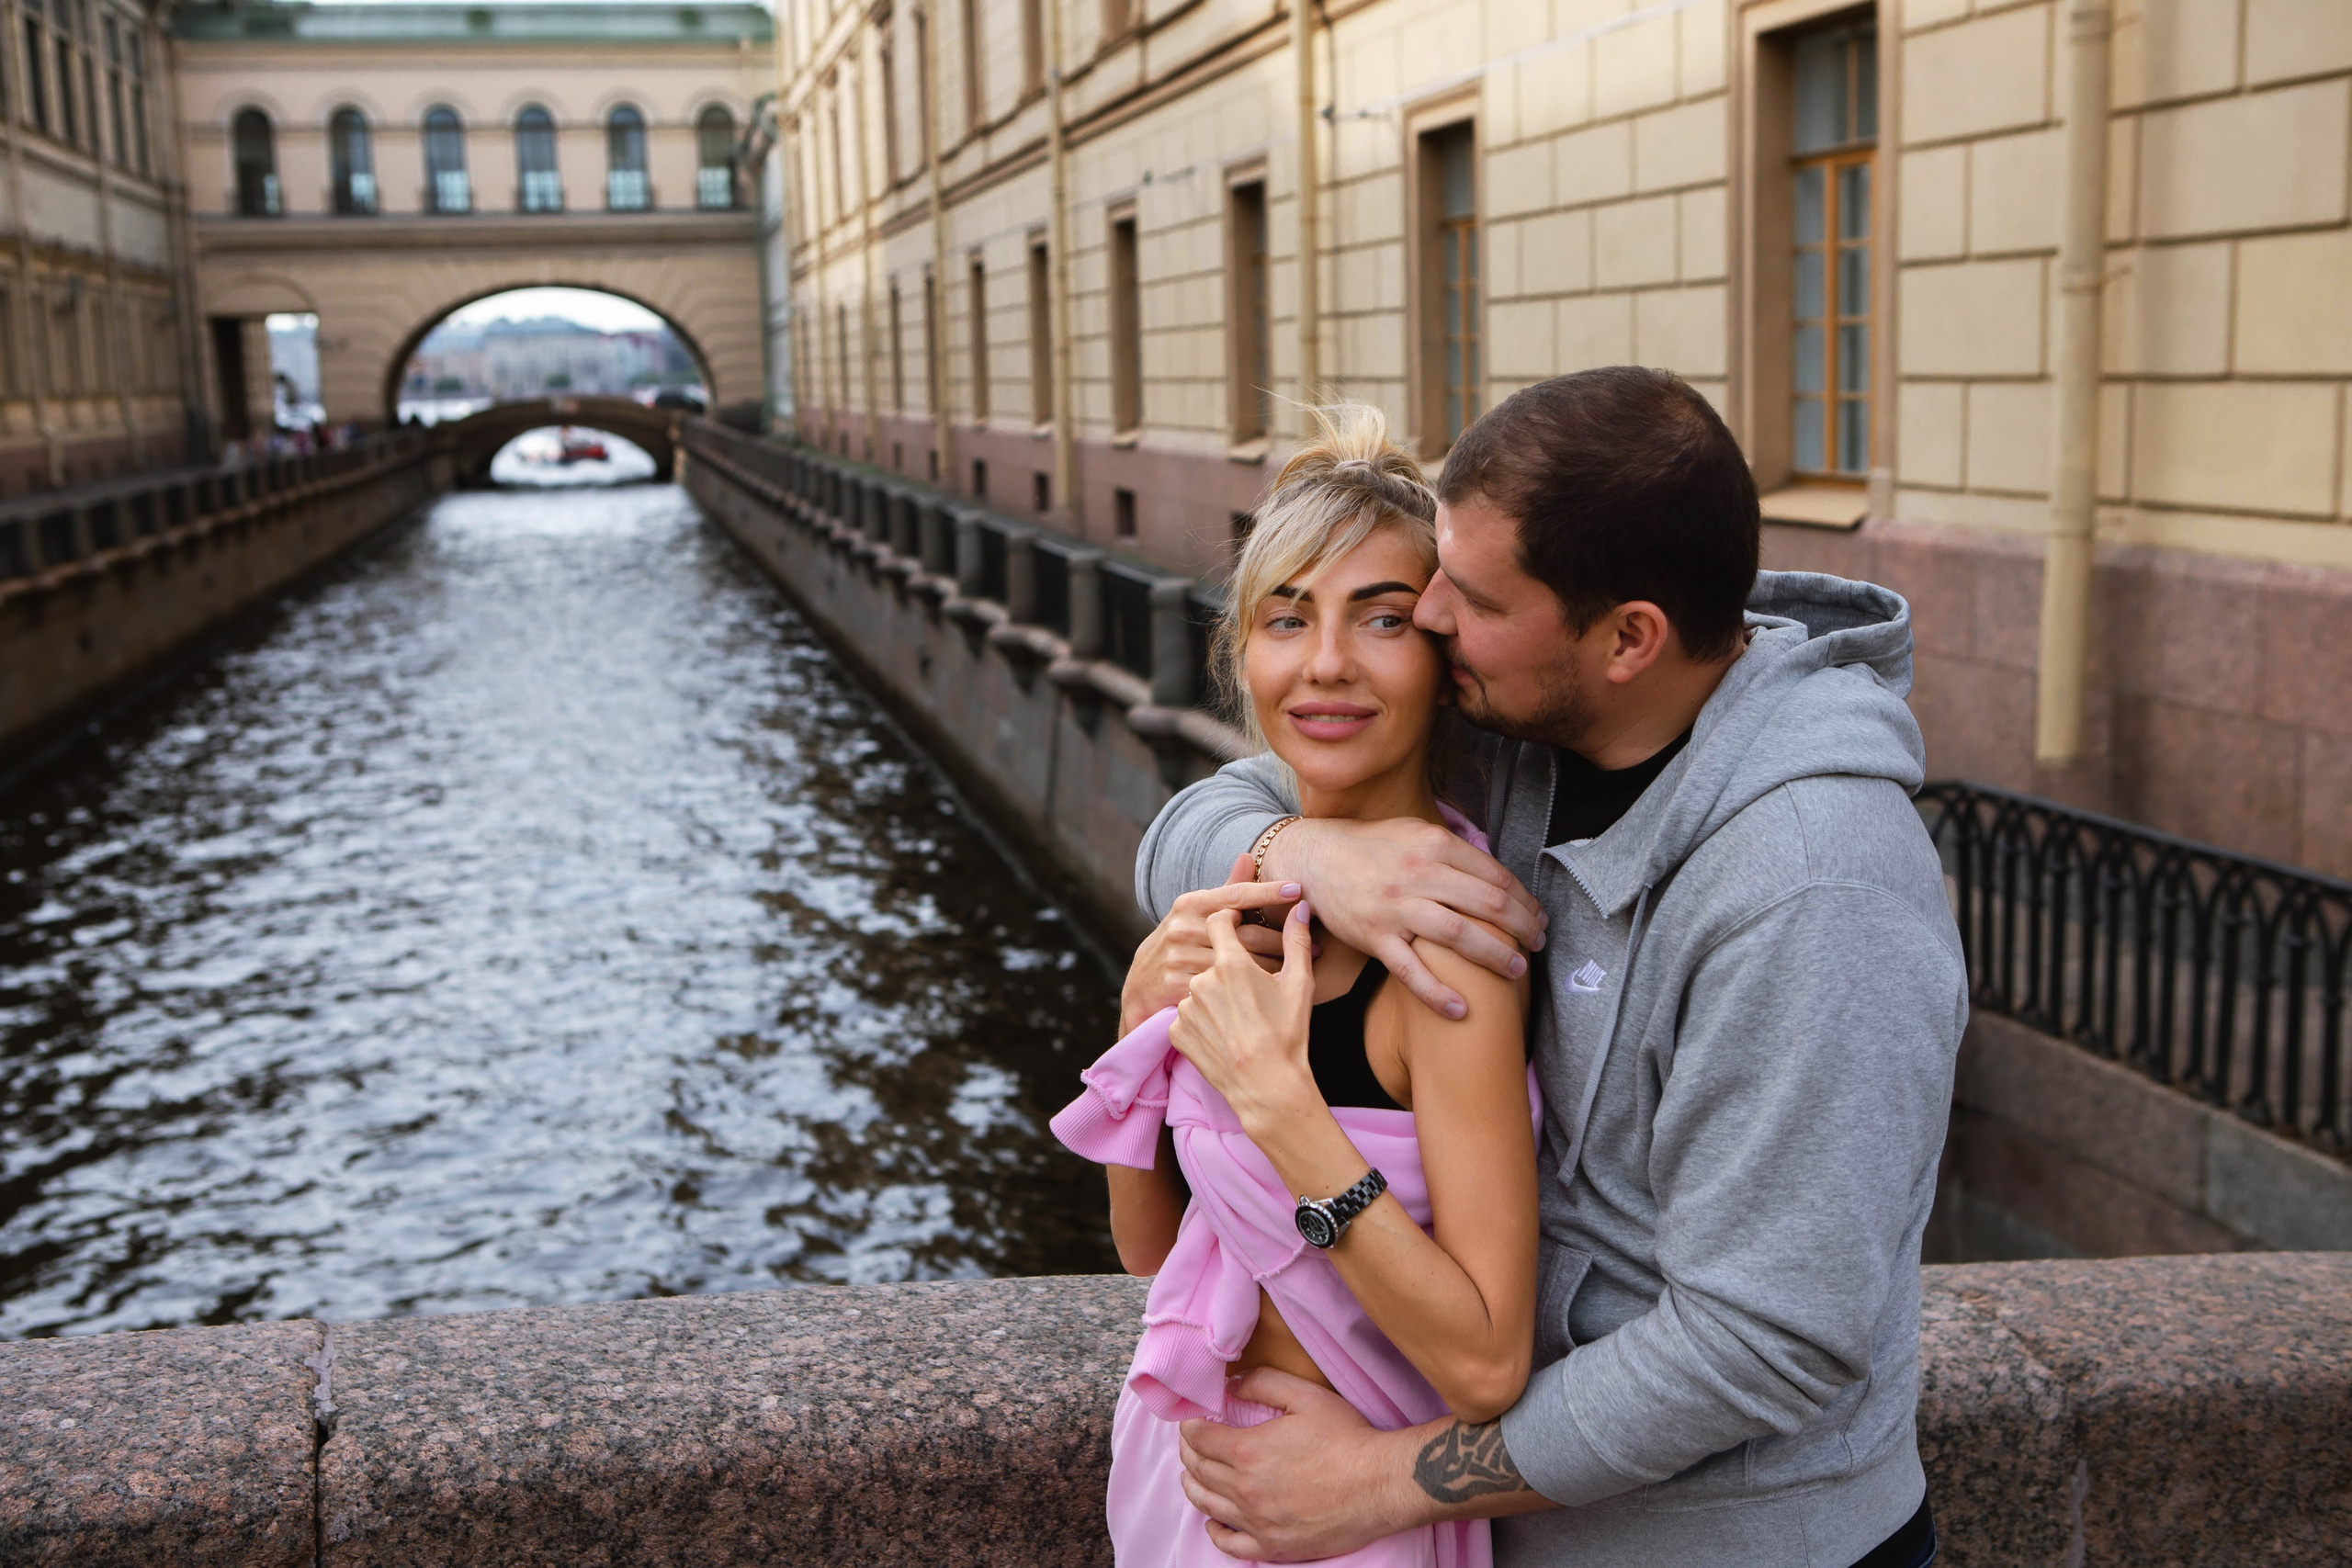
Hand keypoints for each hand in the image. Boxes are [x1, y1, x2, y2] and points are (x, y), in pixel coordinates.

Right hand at [1120, 853, 1302, 1034]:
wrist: (1139, 988)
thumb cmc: (1179, 943)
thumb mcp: (1195, 912)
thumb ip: (1226, 888)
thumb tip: (1248, 855)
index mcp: (1189, 904)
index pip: (1236, 894)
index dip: (1268, 892)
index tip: (1298, 889)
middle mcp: (1182, 928)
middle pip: (1246, 934)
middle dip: (1285, 941)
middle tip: (1318, 947)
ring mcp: (1179, 958)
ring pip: (1241, 964)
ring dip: (1276, 969)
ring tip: (1303, 971)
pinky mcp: (1178, 987)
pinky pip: (1227, 989)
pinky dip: (1254, 992)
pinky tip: (1275, 994)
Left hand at [1167, 899, 1316, 1132]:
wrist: (1266, 1086)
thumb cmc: (1288, 1034)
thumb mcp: (1299, 984)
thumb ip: (1296, 940)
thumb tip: (1300, 907)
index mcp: (1230, 963)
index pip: (1219, 920)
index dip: (1229, 920)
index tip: (1238, 926)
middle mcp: (1201, 980)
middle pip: (1211, 959)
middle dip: (1227, 969)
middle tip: (1249, 990)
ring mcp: (1185, 1007)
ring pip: (1198, 989)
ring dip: (1214, 996)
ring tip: (1239, 1019)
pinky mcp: (1176, 1031)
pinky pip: (1187, 1015)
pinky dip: (1202, 1020)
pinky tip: (1224, 1034)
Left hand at [1177, 1369, 1428, 1559]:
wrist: (1380, 1484)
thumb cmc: (1347, 1439)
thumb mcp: (1306, 1396)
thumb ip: (1264, 1383)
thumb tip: (1233, 1384)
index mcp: (1248, 1451)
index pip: (1200, 1439)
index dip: (1190, 1427)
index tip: (1192, 1421)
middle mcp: (1246, 1490)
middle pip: (1199, 1471)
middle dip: (1189, 1453)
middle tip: (1192, 1443)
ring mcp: (1258, 1523)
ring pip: (1208, 1505)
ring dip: (1194, 1486)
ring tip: (1194, 1474)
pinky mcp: (1275, 1547)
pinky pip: (1231, 1545)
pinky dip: (1215, 1531)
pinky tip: (1214, 1522)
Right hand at [1264, 818, 1542, 1020]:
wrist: (1315, 859)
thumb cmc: (1371, 847)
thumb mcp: (1414, 831)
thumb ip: (1453, 847)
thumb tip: (1496, 868)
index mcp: (1433, 845)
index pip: (1495, 875)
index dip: (1525, 899)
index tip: (1538, 916)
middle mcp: (1417, 874)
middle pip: (1487, 904)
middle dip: (1522, 927)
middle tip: (1539, 943)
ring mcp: (1396, 908)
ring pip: (1459, 935)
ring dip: (1496, 956)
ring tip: (1517, 970)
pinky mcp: (1374, 936)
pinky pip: (1411, 970)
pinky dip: (1438, 993)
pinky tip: (1461, 1009)